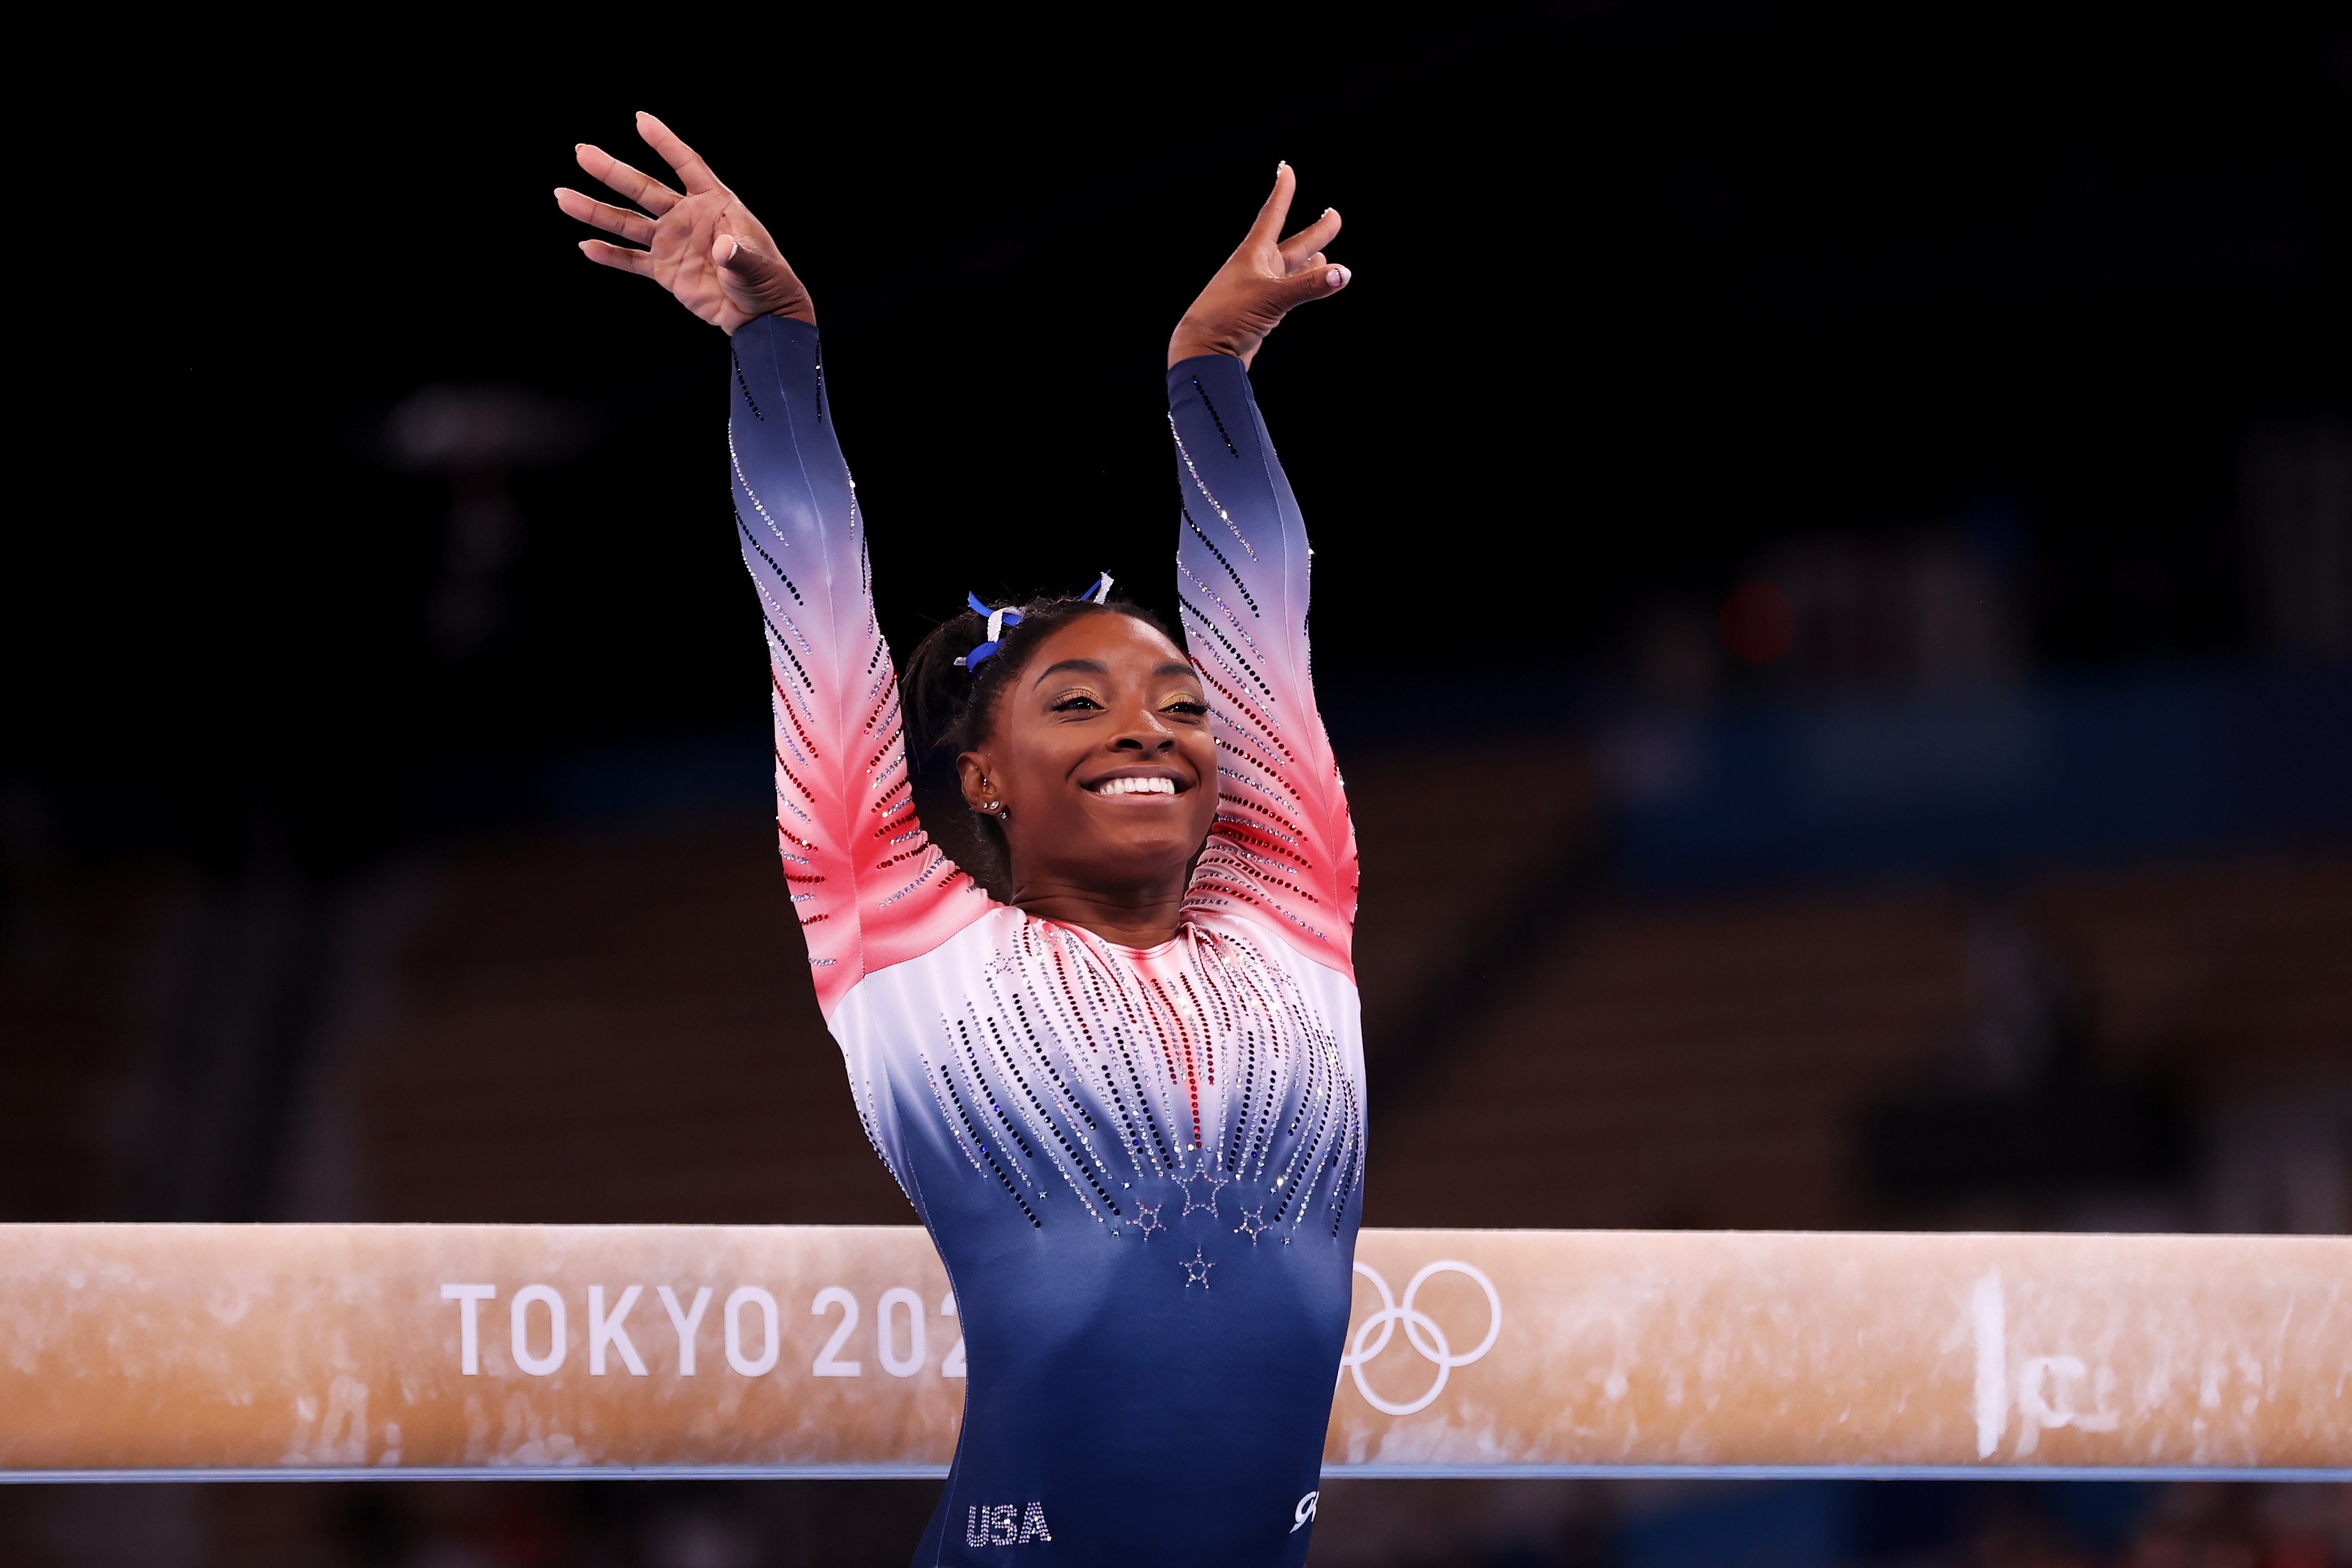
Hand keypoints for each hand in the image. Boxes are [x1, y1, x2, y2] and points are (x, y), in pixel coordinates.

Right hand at [556, 112, 813, 333]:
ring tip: (564, 197)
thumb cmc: (767, 282)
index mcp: (715, 204)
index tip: (640, 119)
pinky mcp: (665, 270)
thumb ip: (739, 256)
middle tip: (582, 151)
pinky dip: (610, 255)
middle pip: (645, 189)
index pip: (687, 165)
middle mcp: (688, 217)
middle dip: (612, 171)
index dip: (665, 143)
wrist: (761, 316)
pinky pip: (631, 260)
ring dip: (597, 210)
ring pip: (629, 223)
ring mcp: (673, 243)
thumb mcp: (757, 267)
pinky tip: (586, 246)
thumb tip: (723, 248)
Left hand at [1168, 164, 1348, 368]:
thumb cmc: (1227, 318)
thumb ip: (1308, 286)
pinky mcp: (1260, 311)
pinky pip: (1288, 291)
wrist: (1203, 351)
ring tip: (1324, 250)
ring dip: (1309, 260)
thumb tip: (1342, 274)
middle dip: (1314, 232)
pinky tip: (1311, 282)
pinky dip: (1303, 284)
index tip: (1285, 169)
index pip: (1272, 215)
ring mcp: (1258, 290)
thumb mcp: (1271, 298)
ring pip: (1290, 270)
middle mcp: (1256, 268)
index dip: (1281, 192)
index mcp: (1253, 255)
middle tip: (1333, 215)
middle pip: (1291, 245)